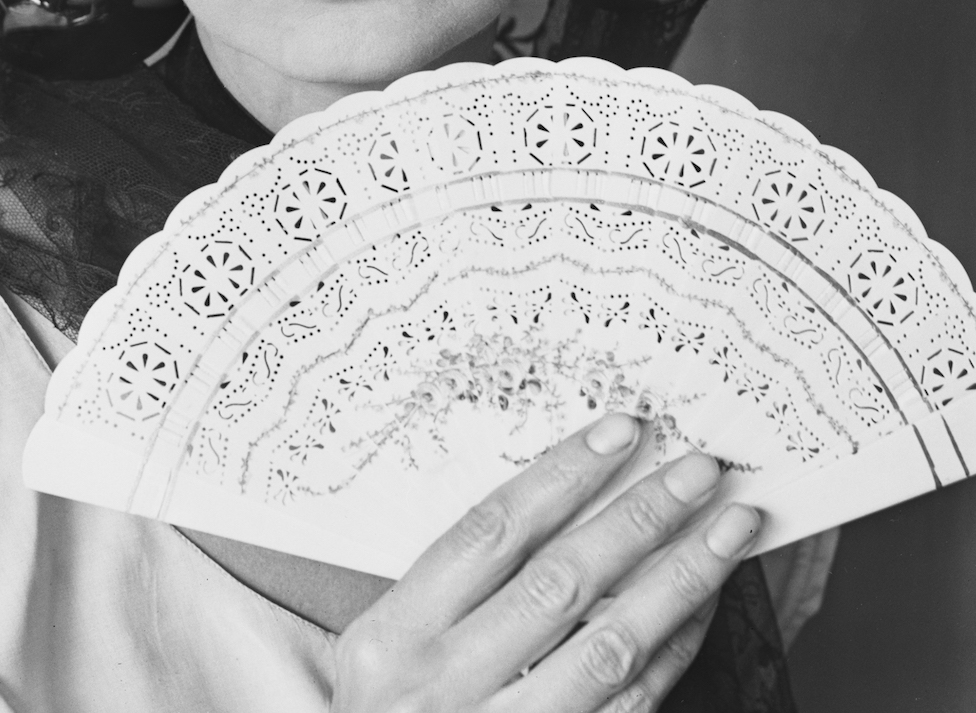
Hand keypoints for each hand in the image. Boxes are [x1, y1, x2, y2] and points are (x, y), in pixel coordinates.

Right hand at [331, 413, 759, 711]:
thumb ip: (456, 580)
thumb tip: (565, 488)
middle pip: (560, 583)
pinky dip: (675, 649)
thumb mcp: (386, 643)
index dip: (561, 475)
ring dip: (680, 580)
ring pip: (610, 647)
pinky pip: (630, 704)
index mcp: (394, 635)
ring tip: (730, 527)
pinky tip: (704, 602)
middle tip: (699, 469)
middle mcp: (445, 684)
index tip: (621, 430)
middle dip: (639, 518)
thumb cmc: (391, 709)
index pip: (491, 532)